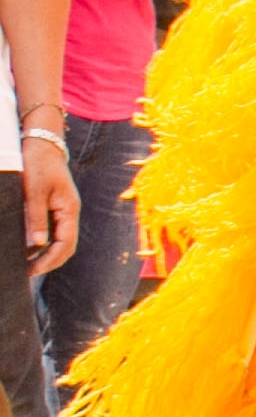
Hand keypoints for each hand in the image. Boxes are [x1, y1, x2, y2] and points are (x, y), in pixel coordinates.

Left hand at [19, 130, 72, 278]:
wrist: (42, 143)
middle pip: (66, 246)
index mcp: (69, 209)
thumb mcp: (34, 191)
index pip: (65, 243)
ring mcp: (63, 210)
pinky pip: (53, 231)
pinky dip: (42, 243)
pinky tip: (27, 247)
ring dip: (46, 254)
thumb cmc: (38, 164)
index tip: (31, 270)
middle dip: (49, 262)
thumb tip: (38, 244)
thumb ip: (36, 218)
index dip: (49, 260)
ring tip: (25, 264)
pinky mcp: (55, 207)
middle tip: (27, 273)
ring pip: (60, 240)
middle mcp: (69, 212)